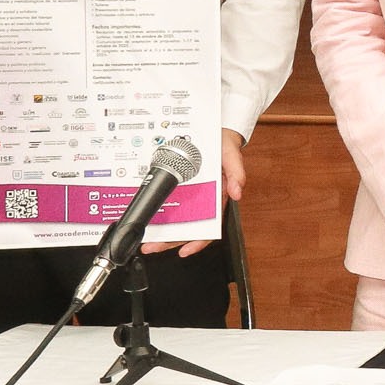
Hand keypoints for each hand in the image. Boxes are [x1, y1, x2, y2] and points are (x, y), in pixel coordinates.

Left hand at [151, 130, 247, 256]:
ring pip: (176, 220)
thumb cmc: (225, 147)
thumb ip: (237, 174)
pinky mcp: (180, 188)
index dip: (198, 242)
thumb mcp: (232, 157)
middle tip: (152, 247)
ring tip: (147, 240)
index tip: (184, 251)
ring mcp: (191, 196)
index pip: (211, 228)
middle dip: (170, 241)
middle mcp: (203, 201)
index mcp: (218, 199)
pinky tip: (148, 219)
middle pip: (188, 228)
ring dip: (161, 232)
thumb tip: (237, 193)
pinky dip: (159, 214)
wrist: (214, 133)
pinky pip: (169, 204)